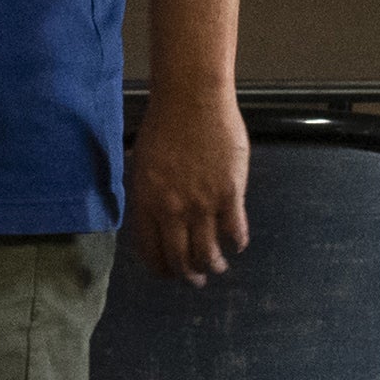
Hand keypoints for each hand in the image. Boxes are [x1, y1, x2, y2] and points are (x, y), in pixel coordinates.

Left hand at [127, 88, 249, 285]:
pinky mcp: (230, 194)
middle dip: (188, 276)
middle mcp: (172, 210)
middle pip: (180, 259)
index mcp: (147, 202)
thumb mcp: (142, 162)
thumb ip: (148, 193)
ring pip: (208, 252)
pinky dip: (236, 242)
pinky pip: (234, 230)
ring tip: (218, 267)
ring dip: (213, 266)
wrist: (192, 99)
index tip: (168, 272)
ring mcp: (202, 204)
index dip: (160, 268)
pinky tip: (237, 244)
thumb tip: (153, 214)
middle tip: (195, 280)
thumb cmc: (164, 124)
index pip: (151, 250)